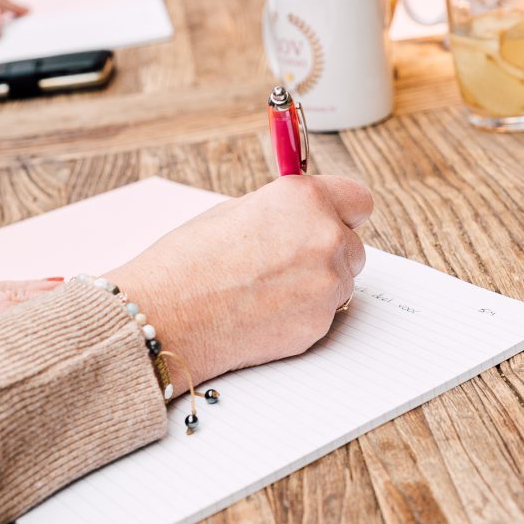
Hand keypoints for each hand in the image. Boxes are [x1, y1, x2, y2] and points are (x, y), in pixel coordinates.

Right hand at [106, 175, 373, 388]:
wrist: (165, 316)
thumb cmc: (188, 261)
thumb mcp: (236, 212)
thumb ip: (283, 212)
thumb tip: (304, 218)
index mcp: (305, 199)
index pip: (358, 199)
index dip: (341, 211)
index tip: (332, 219)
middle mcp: (326, 237)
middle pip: (352, 245)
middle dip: (327, 252)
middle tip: (285, 263)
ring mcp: (327, 284)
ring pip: (340, 283)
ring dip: (315, 285)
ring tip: (264, 291)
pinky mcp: (319, 324)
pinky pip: (323, 315)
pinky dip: (301, 314)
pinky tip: (262, 313)